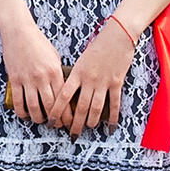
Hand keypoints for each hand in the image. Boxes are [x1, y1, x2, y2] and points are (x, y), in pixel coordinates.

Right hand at [1, 20, 68, 127]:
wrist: (18, 31)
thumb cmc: (38, 42)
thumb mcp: (54, 57)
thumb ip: (58, 73)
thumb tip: (62, 90)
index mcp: (55, 72)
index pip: (63, 99)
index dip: (66, 114)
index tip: (68, 122)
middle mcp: (42, 78)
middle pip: (50, 107)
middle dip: (55, 120)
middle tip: (57, 126)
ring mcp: (27, 79)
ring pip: (34, 107)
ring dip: (38, 118)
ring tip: (41, 121)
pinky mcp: (15, 79)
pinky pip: (18, 101)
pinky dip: (22, 112)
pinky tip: (25, 115)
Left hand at [59, 15, 135, 135]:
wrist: (117, 35)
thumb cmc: (97, 46)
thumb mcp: (81, 60)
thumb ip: (75, 76)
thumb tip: (66, 93)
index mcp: (76, 73)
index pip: (62, 96)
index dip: (56, 112)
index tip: (51, 123)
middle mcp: (88, 79)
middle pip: (79, 107)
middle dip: (74, 124)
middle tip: (71, 135)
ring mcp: (103, 82)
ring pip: (95, 108)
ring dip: (90, 122)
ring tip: (87, 129)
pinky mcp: (117, 83)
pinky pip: (114, 104)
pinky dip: (112, 118)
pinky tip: (109, 128)